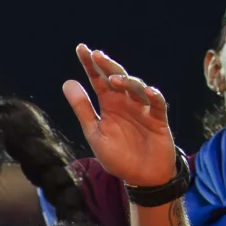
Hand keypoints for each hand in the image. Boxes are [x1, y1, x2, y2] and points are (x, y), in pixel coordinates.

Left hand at [61, 45, 174, 189]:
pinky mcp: (158, 120)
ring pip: (136, 88)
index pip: (97, 80)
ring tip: (113, 79)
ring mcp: (143, 109)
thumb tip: (67, 82)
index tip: (81, 48)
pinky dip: (153, 97)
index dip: (90, 64)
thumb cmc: (118, 155)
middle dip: (107, 66)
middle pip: (117, 78)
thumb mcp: (95, 132)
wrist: (141, 177)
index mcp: (109, 104)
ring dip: (127, 82)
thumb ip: (82, 108)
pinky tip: (147, 91)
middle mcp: (126, 102)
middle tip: (97, 54)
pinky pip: (157, 105)